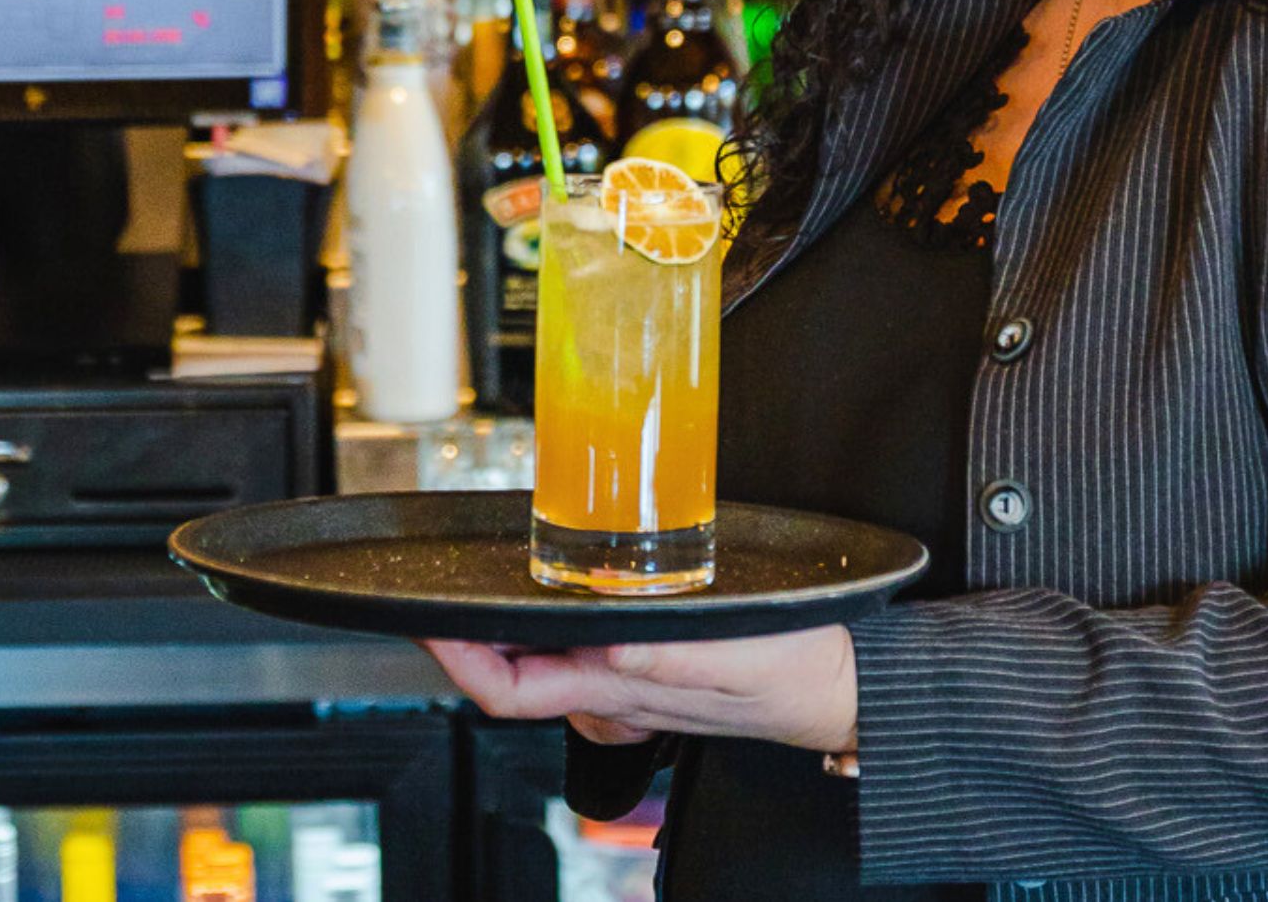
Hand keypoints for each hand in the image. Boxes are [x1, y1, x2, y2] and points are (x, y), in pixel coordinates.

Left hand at [420, 625, 857, 754]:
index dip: (456, 660)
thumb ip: (672, 657)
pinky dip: (554, 620)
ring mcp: (624, 686)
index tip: (424, 623)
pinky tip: (563, 585)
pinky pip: (576, 652)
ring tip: (489, 573)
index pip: (511, 691)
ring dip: (508, 625)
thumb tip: (610, 646)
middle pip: (511, 674)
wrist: (843, 691)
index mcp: (620, 689)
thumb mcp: (740, 656)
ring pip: (540, 661)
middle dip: (466, 634)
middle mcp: (611, 694)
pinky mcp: (643, 669)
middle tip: (436, 582)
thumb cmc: (799, 672)